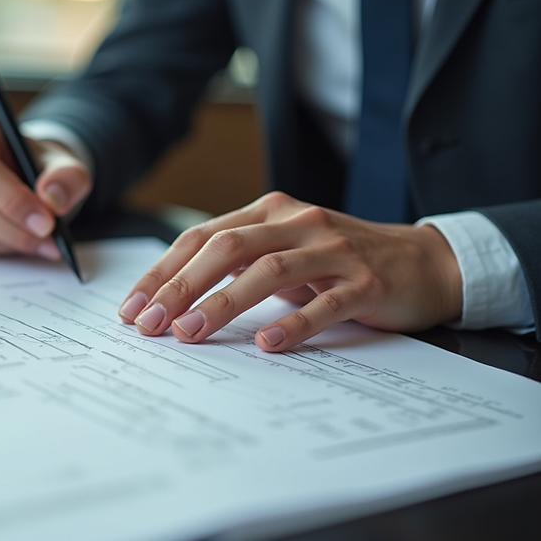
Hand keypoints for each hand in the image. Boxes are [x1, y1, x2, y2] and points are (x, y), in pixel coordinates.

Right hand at [0, 106, 91, 258]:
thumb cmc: (35, 163)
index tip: (46, 221)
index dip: (12, 199)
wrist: (24, 173)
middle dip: (14, 228)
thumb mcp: (62, 162)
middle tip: (49, 236)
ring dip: (9, 242)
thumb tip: (52, 199)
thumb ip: (67, 177)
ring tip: (42, 241)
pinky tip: (20, 241)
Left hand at [117, 192, 462, 351]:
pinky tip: (266, 343)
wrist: (422, 261)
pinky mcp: (367, 281)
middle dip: (180, 287)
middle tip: (150, 324)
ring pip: (268, 271)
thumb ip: (237, 262)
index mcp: (269, 212)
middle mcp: (297, 222)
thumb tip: (171, 297)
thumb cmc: (338, 260)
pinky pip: (325, 302)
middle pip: (226, 249)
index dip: (162, 272)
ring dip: (223, 303)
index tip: (132, 308)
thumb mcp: (283, 250)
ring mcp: (334, 249)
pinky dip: (293, 322)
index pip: (201, 237)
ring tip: (190, 333)